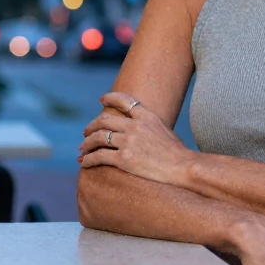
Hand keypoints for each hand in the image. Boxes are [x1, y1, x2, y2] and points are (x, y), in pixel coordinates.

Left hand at [78, 91, 195, 185]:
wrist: (182, 167)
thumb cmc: (177, 153)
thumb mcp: (164, 129)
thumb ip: (148, 125)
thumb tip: (138, 127)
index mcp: (146, 116)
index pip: (124, 100)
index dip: (110, 97)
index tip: (101, 99)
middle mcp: (135, 125)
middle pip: (105, 120)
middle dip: (92, 126)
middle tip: (86, 132)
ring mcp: (129, 141)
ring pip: (99, 137)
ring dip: (87, 143)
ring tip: (82, 148)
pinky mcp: (124, 159)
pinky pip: (99, 156)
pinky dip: (88, 159)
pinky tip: (84, 162)